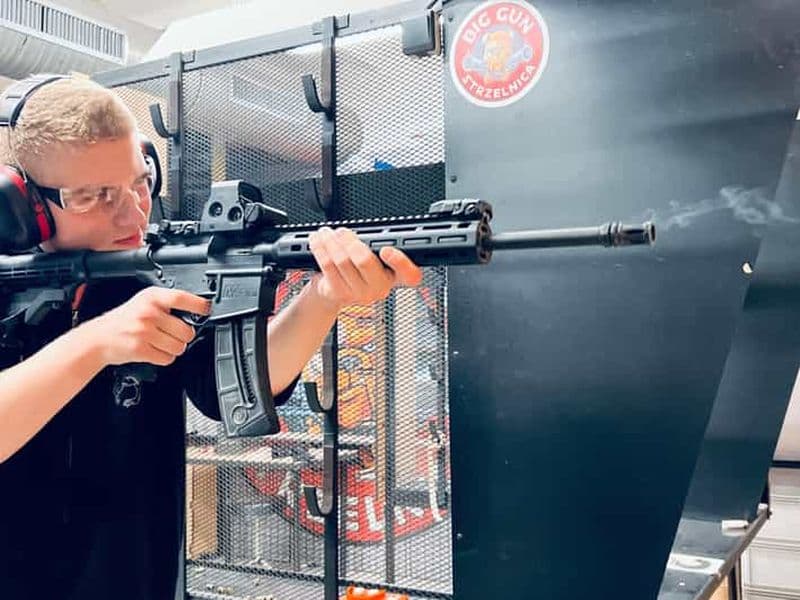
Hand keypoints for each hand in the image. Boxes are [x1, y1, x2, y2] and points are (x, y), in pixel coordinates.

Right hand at [84, 287, 210, 366]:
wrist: (98, 338)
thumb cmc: (123, 321)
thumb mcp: (143, 303)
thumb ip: (166, 304)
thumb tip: (196, 311)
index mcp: (151, 297)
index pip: (181, 298)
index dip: (198, 305)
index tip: (206, 309)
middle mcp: (148, 312)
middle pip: (186, 330)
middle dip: (183, 336)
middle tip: (171, 335)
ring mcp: (144, 331)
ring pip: (179, 347)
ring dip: (173, 349)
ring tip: (159, 343)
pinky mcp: (140, 349)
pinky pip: (167, 358)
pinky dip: (164, 358)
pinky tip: (153, 351)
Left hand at [308, 227, 422, 308]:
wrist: (334, 292)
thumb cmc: (357, 270)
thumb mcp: (373, 258)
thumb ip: (374, 247)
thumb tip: (358, 233)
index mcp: (395, 276)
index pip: (409, 274)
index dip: (400, 262)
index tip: (386, 250)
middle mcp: (380, 288)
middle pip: (365, 261)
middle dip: (349, 241)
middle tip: (341, 231)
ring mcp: (360, 294)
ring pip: (342, 261)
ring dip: (330, 242)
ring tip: (325, 233)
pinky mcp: (340, 293)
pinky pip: (328, 266)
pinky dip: (320, 250)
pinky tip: (317, 242)